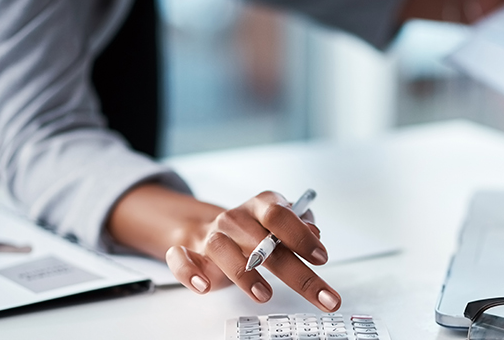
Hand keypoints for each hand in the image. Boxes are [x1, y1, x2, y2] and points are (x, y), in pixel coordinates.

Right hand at [107, 184, 340, 311]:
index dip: (301, 237)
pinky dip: (189, 273)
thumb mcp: (282, 225)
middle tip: (323, 297)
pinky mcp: (189, 253)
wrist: (210, 229)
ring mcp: (211, 236)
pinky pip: (180, 259)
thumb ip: (300, 228)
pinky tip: (204, 287)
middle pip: (264, 243)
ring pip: (222, 249)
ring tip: (266, 295)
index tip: (321, 258)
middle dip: (298, 274)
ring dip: (245, 274)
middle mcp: (236, 219)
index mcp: (262, 206)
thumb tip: (315, 234)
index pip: (280, 215)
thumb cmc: (255, 231)